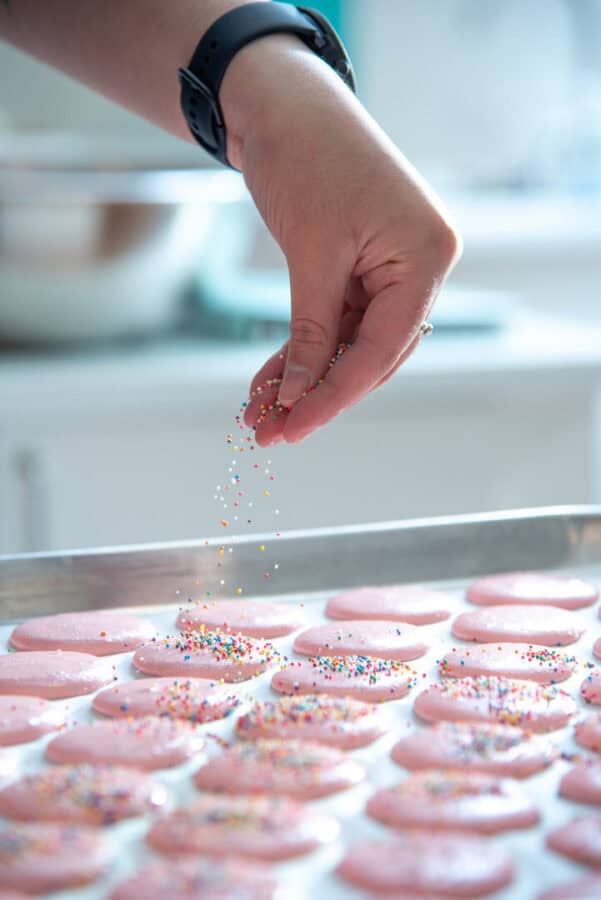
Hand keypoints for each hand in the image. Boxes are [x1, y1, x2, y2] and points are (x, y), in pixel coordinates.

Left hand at [222, 36, 460, 445]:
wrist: (280, 102)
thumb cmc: (305, 157)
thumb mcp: (311, 253)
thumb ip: (311, 330)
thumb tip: (299, 393)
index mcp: (427, 256)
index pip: (384, 347)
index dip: (336, 393)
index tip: (296, 426)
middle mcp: (420, 266)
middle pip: (371, 353)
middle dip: (317, 392)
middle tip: (272, 430)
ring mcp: (392, 267)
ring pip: (349, 344)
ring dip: (305, 377)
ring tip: (261, 413)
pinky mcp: (362, 267)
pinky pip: (335, 321)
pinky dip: (302, 348)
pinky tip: (270, 380)